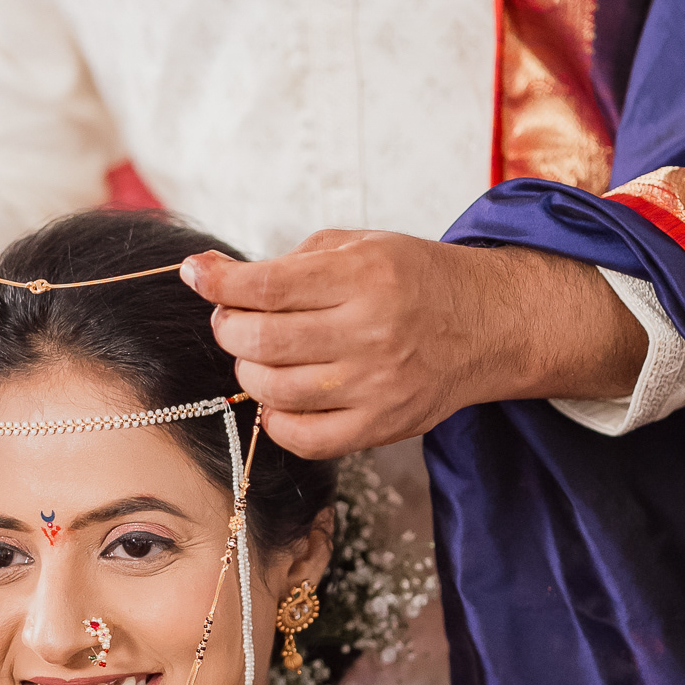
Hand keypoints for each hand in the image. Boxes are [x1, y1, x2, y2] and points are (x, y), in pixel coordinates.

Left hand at [180, 231, 645, 456]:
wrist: (488, 324)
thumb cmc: (414, 280)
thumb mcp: (360, 246)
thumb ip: (289, 260)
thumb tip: (214, 274)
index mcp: (365, 277)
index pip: (267, 285)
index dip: (218, 282)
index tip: (196, 275)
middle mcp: (371, 332)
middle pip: (262, 340)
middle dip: (229, 327)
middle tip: (234, 318)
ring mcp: (376, 386)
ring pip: (275, 389)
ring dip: (249, 370)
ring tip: (260, 353)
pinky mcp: (382, 426)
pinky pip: (304, 438)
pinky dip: (277, 420)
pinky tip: (281, 397)